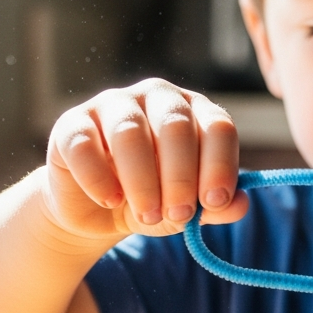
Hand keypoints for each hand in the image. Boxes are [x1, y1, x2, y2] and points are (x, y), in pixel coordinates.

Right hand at [44, 79, 248, 240]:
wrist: (97, 212)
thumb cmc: (154, 199)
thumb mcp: (188, 208)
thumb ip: (216, 206)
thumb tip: (240, 204)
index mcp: (195, 110)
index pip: (218, 126)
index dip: (220, 165)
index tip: (214, 202)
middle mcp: (156, 97)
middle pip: (176, 125)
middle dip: (181, 177)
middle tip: (179, 215)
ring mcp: (112, 104)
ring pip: (130, 132)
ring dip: (143, 181)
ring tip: (148, 216)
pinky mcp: (72, 124)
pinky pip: (85, 145)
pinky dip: (100, 179)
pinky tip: (111, 201)